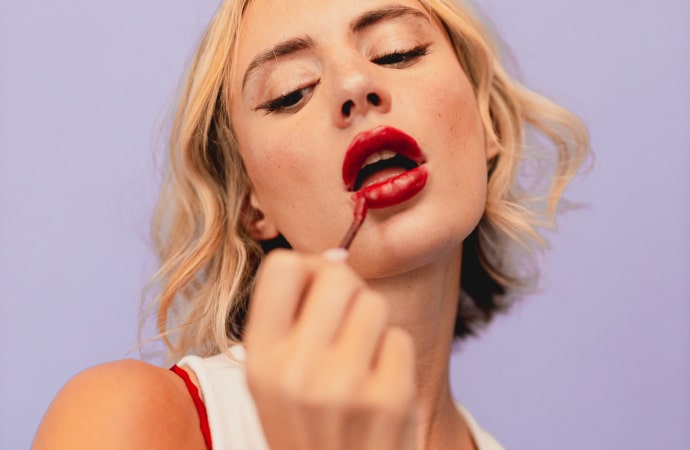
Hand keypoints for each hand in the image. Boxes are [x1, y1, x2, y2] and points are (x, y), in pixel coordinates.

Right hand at [244, 249, 416, 449]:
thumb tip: (335, 255)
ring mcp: (345, 385)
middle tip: (344, 322)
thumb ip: (293, 316)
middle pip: (337, 276)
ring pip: (373, 303)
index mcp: (260, 360)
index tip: (314, 290)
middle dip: (346, 290)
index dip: (306, 270)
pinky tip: (378, 384)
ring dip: (371, 325)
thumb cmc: (308, 426)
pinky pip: (399, 338)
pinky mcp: (390, 398)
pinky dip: (392, 356)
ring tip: (359, 360)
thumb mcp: (275, 378)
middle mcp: (297, 370)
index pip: (282, 267)